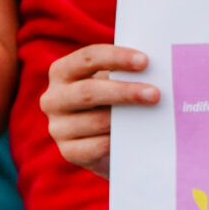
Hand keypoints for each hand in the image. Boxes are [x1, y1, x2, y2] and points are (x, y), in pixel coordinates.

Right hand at [41, 44, 156, 177]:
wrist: (102, 141)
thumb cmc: (111, 101)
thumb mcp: (112, 82)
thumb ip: (124, 74)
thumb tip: (154, 71)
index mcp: (62, 72)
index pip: (88, 58)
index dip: (116, 57)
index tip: (145, 61)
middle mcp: (53, 98)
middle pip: (88, 91)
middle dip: (124, 92)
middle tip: (155, 94)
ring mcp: (58, 127)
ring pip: (96, 121)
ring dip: (127, 119)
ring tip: (153, 116)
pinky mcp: (68, 152)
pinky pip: (98, 146)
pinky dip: (119, 141)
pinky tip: (136, 136)